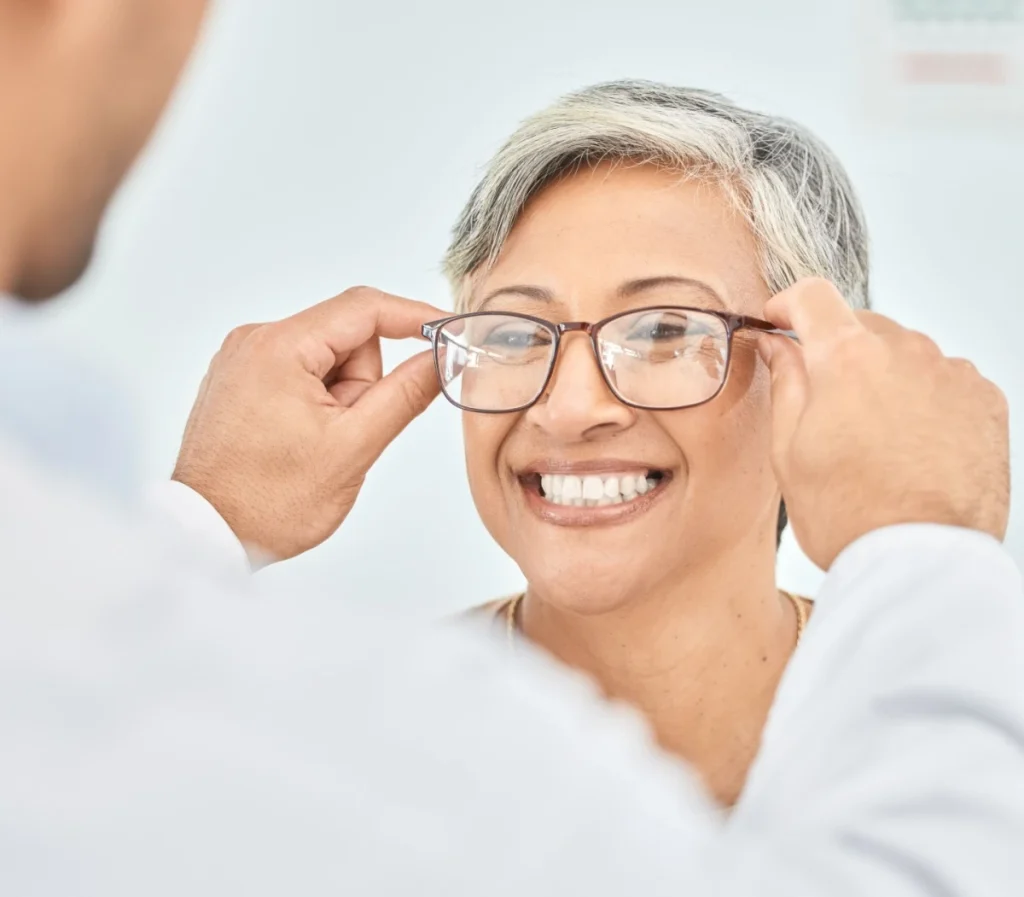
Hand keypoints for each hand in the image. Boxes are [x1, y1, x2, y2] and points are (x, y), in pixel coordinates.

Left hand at [172, 287, 443, 561]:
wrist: (206, 537)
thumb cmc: (268, 501)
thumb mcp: (353, 447)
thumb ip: (404, 394)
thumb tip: (440, 359)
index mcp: (280, 347)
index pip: (365, 308)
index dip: (414, 317)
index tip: (447, 333)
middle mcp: (255, 341)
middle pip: (346, 337)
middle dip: (363, 383)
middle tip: (348, 432)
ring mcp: (243, 361)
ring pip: (326, 359)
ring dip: (340, 397)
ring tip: (318, 444)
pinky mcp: (240, 382)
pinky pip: (300, 374)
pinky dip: (317, 402)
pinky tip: (302, 440)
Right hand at [760, 278, 1009, 570]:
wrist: (921, 562)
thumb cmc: (848, 515)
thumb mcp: (789, 451)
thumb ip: (785, 383)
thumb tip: (778, 345)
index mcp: (848, 358)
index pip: (812, 296)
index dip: (788, 303)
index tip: (780, 320)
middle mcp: (906, 351)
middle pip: (861, 325)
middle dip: (838, 352)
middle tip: (824, 403)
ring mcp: (952, 374)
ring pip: (905, 354)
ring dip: (883, 376)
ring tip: (873, 436)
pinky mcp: (985, 401)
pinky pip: (944, 380)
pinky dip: (923, 398)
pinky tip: (910, 444)